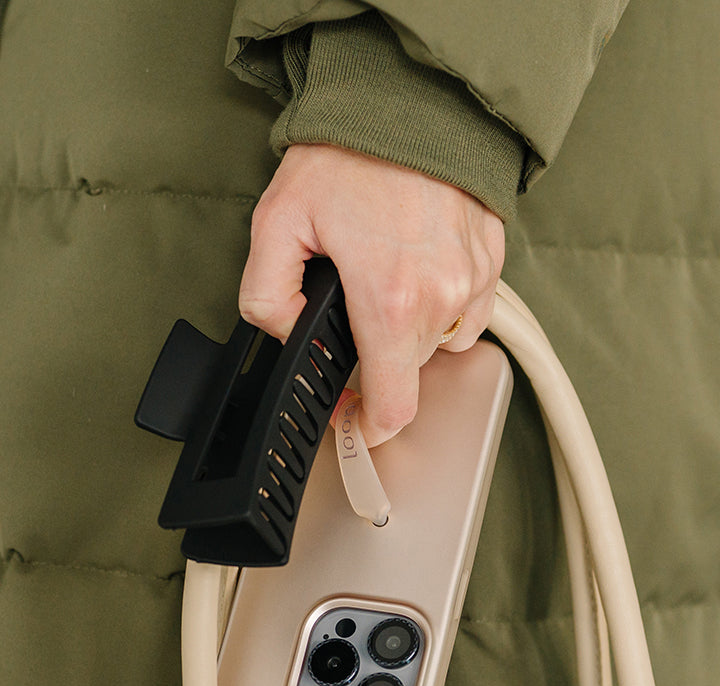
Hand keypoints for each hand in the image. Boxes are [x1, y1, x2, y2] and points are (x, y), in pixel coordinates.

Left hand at [239, 144, 504, 446]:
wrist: (408, 104)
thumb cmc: (348, 155)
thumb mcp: (276, 223)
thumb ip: (266, 298)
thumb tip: (287, 335)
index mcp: (389, 300)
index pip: (394, 406)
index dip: (370, 425)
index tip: (358, 422)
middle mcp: (440, 297)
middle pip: (409, 370)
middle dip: (378, 355)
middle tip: (354, 309)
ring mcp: (472, 280)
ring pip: (439, 341)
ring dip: (411, 329)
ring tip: (387, 278)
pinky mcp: (490, 262)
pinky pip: (467, 311)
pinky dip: (442, 304)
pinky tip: (419, 267)